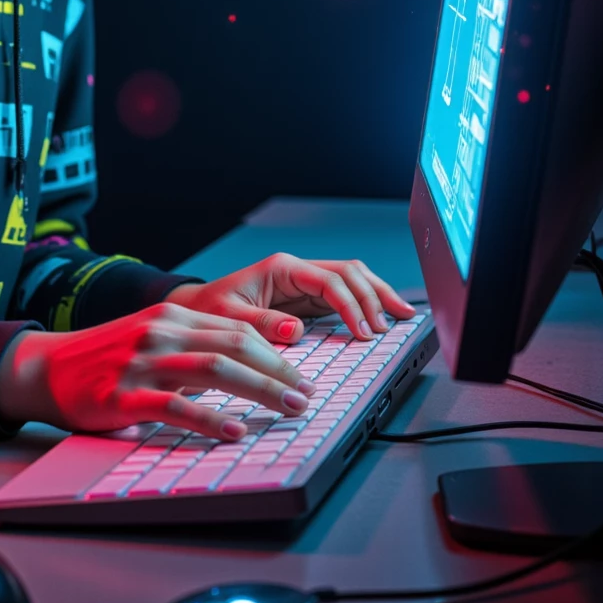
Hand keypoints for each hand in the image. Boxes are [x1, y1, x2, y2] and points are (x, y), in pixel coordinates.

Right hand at [0, 301, 317, 442]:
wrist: (47, 367)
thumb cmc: (105, 358)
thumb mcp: (151, 336)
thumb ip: (193, 343)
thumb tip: (249, 367)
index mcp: (172, 315)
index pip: (239, 328)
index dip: (277, 354)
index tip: (303, 376)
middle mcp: (162, 331)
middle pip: (236, 344)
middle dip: (280, 371)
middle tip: (307, 396)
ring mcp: (143, 362)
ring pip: (215, 368)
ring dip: (260, 389)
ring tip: (288, 409)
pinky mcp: (125, 396)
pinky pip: (176, 405)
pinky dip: (210, 418)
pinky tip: (234, 430)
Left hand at [167, 253, 416, 344]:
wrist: (197, 310)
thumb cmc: (209, 311)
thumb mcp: (229, 319)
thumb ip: (263, 323)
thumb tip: (298, 329)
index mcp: (282, 268)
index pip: (330, 280)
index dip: (352, 305)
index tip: (365, 333)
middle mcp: (297, 271)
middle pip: (349, 272)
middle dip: (376, 295)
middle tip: (396, 323)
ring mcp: (304, 283)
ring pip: (352, 279)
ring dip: (378, 295)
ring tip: (404, 316)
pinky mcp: (307, 299)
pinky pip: (344, 296)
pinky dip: (366, 304)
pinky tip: (383, 317)